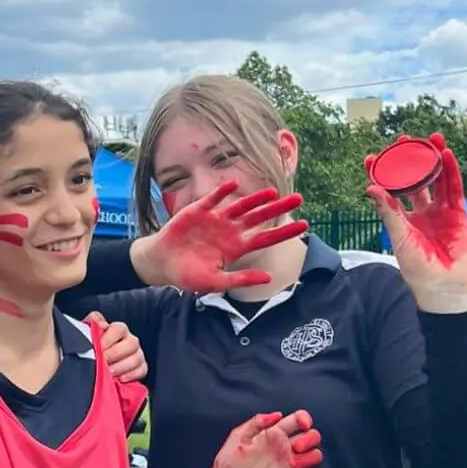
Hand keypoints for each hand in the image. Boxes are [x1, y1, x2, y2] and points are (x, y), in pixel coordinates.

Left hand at [86, 311, 146, 383]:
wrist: (91, 363)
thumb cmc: (90, 346)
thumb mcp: (87, 331)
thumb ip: (93, 322)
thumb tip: (101, 324)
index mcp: (118, 330)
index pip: (119, 329)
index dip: (109, 338)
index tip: (99, 347)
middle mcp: (129, 340)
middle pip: (131, 343)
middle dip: (115, 354)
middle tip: (103, 361)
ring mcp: (136, 354)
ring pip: (137, 358)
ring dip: (121, 366)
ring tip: (109, 372)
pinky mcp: (140, 369)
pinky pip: (142, 370)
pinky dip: (131, 375)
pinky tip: (119, 378)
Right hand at [140, 180, 307, 293]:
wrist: (161, 264)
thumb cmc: (188, 276)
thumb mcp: (215, 282)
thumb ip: (241, 279)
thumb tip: (268, 278)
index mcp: (236, 248)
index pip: (266, 238)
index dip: (285, 231)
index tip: (305, 225)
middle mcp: (230, 231)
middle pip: (259, 218)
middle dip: (278, 208)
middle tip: (299, 198)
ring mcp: (215, 219)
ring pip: (240, 206)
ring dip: (255, 199)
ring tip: (272, 192)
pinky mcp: (198, 211)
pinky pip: (212, 199)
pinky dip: (222, 192)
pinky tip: (232, 185)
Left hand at [212, 410, 321, 467]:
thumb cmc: (228, 461)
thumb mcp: (238, 437)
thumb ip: (256, 422)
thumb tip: (278, 415)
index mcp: (274, 433)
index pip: (299, 419)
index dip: (305, 418)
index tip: (302, 425)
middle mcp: (285, 447)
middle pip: (314, 436)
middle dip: (310, 439)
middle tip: (295, 447)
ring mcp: (290, 465)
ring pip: (316, 455)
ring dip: (310, 458)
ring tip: (292, 464)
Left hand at [365, 133, 466, 312]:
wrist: (443, 287)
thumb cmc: (418, 269)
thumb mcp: (399, 237)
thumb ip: (388, 212)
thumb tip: (371, 188)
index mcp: (404, 219)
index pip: (390, 191)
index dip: (383, 175)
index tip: (371, 157)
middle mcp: (422, 213)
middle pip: (416, 180)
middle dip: (411, 161)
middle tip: (405, 140)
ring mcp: (441, 212)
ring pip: (438, 180)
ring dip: (435, 160)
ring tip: (430, 138)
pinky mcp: (459, 215)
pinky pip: (455, 188)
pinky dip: (452, 171)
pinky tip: (446, 154)